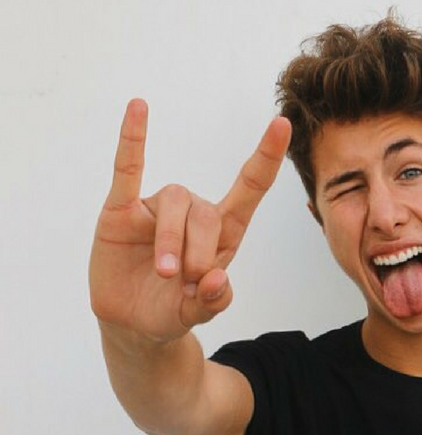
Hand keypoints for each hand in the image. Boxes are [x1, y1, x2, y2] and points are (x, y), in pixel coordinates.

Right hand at [89, 98, 291, 342]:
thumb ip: (213, 301)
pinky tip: (139, 108)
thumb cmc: (173, 310)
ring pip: (174, 205)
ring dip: (171, 240)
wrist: (132, 323)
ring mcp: (157, 209)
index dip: (266, 158)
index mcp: (223, 234)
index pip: (249, 189)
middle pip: (207, 213)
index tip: (282, 124)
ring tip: (166, 273)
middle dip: (200, 251)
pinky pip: (127, 169)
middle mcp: (194, 214)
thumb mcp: (199, 314)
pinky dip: (132, 140)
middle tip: (188, 283)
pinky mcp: (121, 210)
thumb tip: (216, 279)